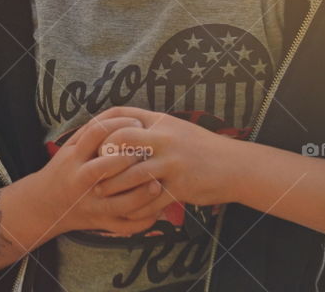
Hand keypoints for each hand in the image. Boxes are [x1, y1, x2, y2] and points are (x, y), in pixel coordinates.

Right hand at [35, 116, 168, 236]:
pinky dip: (141, 221)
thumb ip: (92, 131)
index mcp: (74, 157)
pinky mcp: (100, 223)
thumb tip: (125, 113)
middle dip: (129, 158)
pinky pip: (123, 226)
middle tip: (150, 151)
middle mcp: (80, 180)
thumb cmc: (65, 169)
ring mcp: (90, 204)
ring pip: (117, 203)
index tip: (139, 124)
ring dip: (140, 194)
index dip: (120, 126)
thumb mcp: (71, 147)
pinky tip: (157, 210)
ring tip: (157, 183)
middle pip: (104, 168)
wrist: (45, 205)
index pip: (96, 135)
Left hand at [86, 106, 234, 214]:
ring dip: (114, 186)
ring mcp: (172, 162)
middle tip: (93, 170)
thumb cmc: (201, 147)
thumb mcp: (175, 128)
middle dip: (103, 157)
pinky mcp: (180, 186)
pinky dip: (135, 207)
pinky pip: (150, 200)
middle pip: (120, 140)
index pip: (120, 114)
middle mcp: (164, 138)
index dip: (99, 125)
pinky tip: (127, 210)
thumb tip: (121, 130)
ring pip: (132, 174)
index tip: (89, 140)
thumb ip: (150, 128)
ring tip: (103, 193)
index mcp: (160, 121)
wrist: (235, 165)